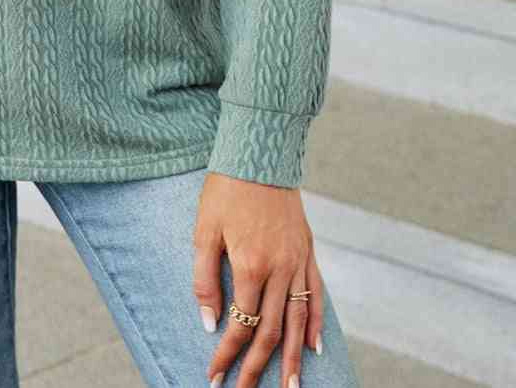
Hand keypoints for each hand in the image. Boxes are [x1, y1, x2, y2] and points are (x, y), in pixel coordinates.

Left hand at [193, 172, 323, 387]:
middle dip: (257, 368)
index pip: (239, 324)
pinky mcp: (307, 250)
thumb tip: (209, 321)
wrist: (259, 153)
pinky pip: (315, 293)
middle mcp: (279, 269)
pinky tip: (313, 346)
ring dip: (293, 358)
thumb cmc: (225, 189)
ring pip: (297, 320)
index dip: (226, 354)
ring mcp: (297, 261)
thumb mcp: (204, 230)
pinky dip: (314, 322)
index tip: (214, 376)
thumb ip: (204, 278)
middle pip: (271, 332)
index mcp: (250, 265)